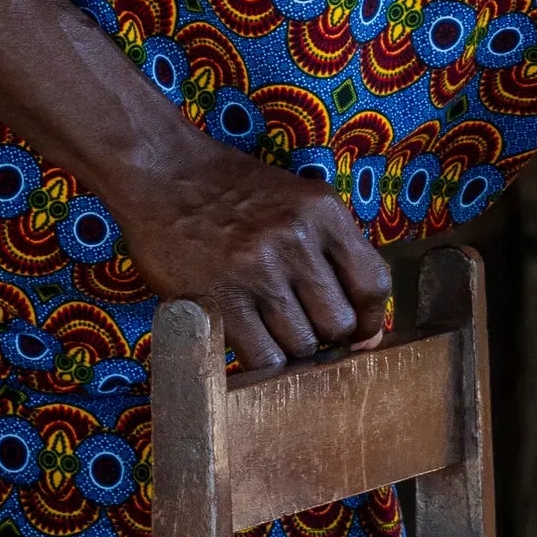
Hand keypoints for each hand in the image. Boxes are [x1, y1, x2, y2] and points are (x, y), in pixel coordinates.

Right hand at [111, 139, 390, 372]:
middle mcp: (295, 240)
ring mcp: (256, 271)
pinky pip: (262, 355)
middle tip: (306, 329)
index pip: (372, 284)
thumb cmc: (236, 192)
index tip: (360, 335)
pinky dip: (264, 363)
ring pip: (302, 344)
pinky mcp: (218, 298)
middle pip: (339, 322)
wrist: (164, 174)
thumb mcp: (299, 200)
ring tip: (274, 332)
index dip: (372, 320)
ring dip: (292, 349)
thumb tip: (364, 330)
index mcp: (323, 212)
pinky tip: (254, 345)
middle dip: (327, 337)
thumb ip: (334, 252)